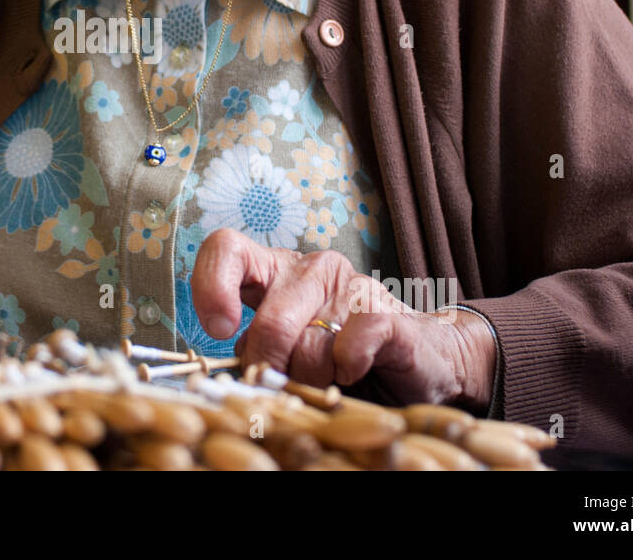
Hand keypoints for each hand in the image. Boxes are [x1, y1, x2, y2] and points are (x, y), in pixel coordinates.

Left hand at [190, 229, 496, 412]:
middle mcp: (309, 268)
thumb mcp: (283, 350)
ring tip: (330, 375)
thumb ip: (253, 349)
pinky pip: (349, 346)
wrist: (420, 360)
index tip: (221, 329)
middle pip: (268, 322)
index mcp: (274, 271)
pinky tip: (355, 370)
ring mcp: (349, 284)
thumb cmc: (337, 357)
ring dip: (313, 377)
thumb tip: (232, 368)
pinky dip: (346, 369)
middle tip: (286, 383)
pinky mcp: (383, 311)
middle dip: (272, 368)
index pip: (226, 248)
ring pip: (308, 345)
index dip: (212, 286)